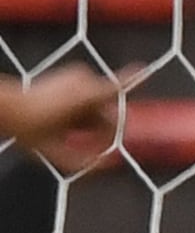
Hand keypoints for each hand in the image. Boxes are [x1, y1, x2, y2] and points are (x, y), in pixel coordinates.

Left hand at [2, 66, 123, 174]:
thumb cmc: (31, 131)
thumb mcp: (58, 156)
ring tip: (70, 130)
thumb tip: (115, 162)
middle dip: (105, 129)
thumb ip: (89, 164)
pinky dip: (87, 109)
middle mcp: (83, 83)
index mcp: (80, 100)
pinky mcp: (75, 73)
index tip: (143, 69)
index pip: (112, 90)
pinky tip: (70, 118)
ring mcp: (79, 75)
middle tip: (89, 146)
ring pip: (102, 104)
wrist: (9, 109)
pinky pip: (93, 95)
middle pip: (111, 110)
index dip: (131, 80)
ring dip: (93, 119)